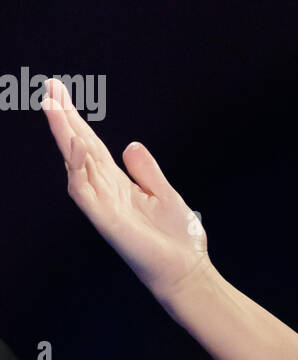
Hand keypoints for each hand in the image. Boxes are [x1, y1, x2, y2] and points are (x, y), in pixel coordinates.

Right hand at [41, 79, 209, 300]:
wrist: (186, 271)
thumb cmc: (177, 239)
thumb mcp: (164, 193)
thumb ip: (146, 170)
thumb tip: (130, 145)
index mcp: (118, 184)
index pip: (92, 147)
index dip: (77, 121)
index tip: (63, 93)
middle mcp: (105, 192)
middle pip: (78, 149)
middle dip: (64, 119)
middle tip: (51, 88)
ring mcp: (102, 206)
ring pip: (74, 165)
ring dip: (63, 135)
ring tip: (53, 106)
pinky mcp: (105, 221)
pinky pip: (84, 192)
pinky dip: (78, 168)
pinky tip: (75, 145)